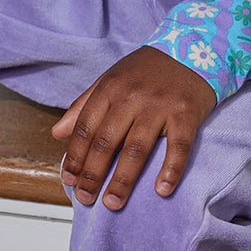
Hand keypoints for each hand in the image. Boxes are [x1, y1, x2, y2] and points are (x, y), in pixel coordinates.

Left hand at [52, 46, 216, 209]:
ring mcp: (160, 105)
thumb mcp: (110, 79)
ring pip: (137, 148)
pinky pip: (178, 146)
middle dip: (93, 174)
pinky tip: (162, 190)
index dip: (74, 156)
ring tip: (113, 203)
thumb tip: (57, 134)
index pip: (85, 128)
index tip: (68, 179)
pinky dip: (170, 169)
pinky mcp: (186, 113)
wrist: (193, 47)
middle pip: (107, 141)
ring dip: (123, 180)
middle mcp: (132, 97)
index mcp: (110, 88)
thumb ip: (83, 106)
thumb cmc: (146, 70)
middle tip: (85, 198)